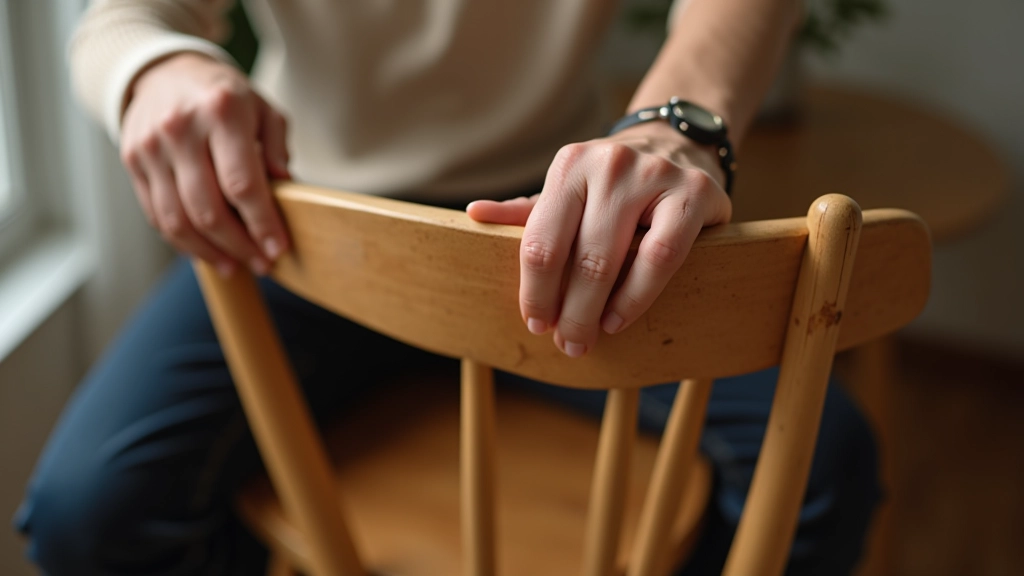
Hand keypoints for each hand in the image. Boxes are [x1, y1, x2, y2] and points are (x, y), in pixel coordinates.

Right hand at [120, 52, 290, 276]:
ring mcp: (150, 146)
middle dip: (239, 246)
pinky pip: (157, 215)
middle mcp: (180, 128)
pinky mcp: (132, 160)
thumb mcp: (263, 110)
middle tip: (261, 264)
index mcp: (221, 112)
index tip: (278, 249)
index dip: (261, 223)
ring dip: (209, 252)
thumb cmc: (225, 97)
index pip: (242, 183)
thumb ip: (278, 148)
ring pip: (177, 219)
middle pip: (208, 209)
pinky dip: (183, 241)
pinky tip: (207, 252)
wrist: (165, 71)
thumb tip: (288, 190)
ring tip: (235, 266)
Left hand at [467, 122, 731, 356]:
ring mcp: (654, 175)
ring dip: (596, 310)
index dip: (534, 291)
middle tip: (565, 343)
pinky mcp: (695, 192)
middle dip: (566, 311)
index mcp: (570, 165)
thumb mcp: (568, 192)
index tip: (535, 323)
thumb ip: (527, 211)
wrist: (676, 147)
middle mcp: (609, 165)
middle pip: (577, 256)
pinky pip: (663, 256)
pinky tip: (620, 318)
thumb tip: (474, 215)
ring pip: (616, 258)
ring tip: (588, 337)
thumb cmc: (612, 185)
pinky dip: (638, 295)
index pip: (540, 240)